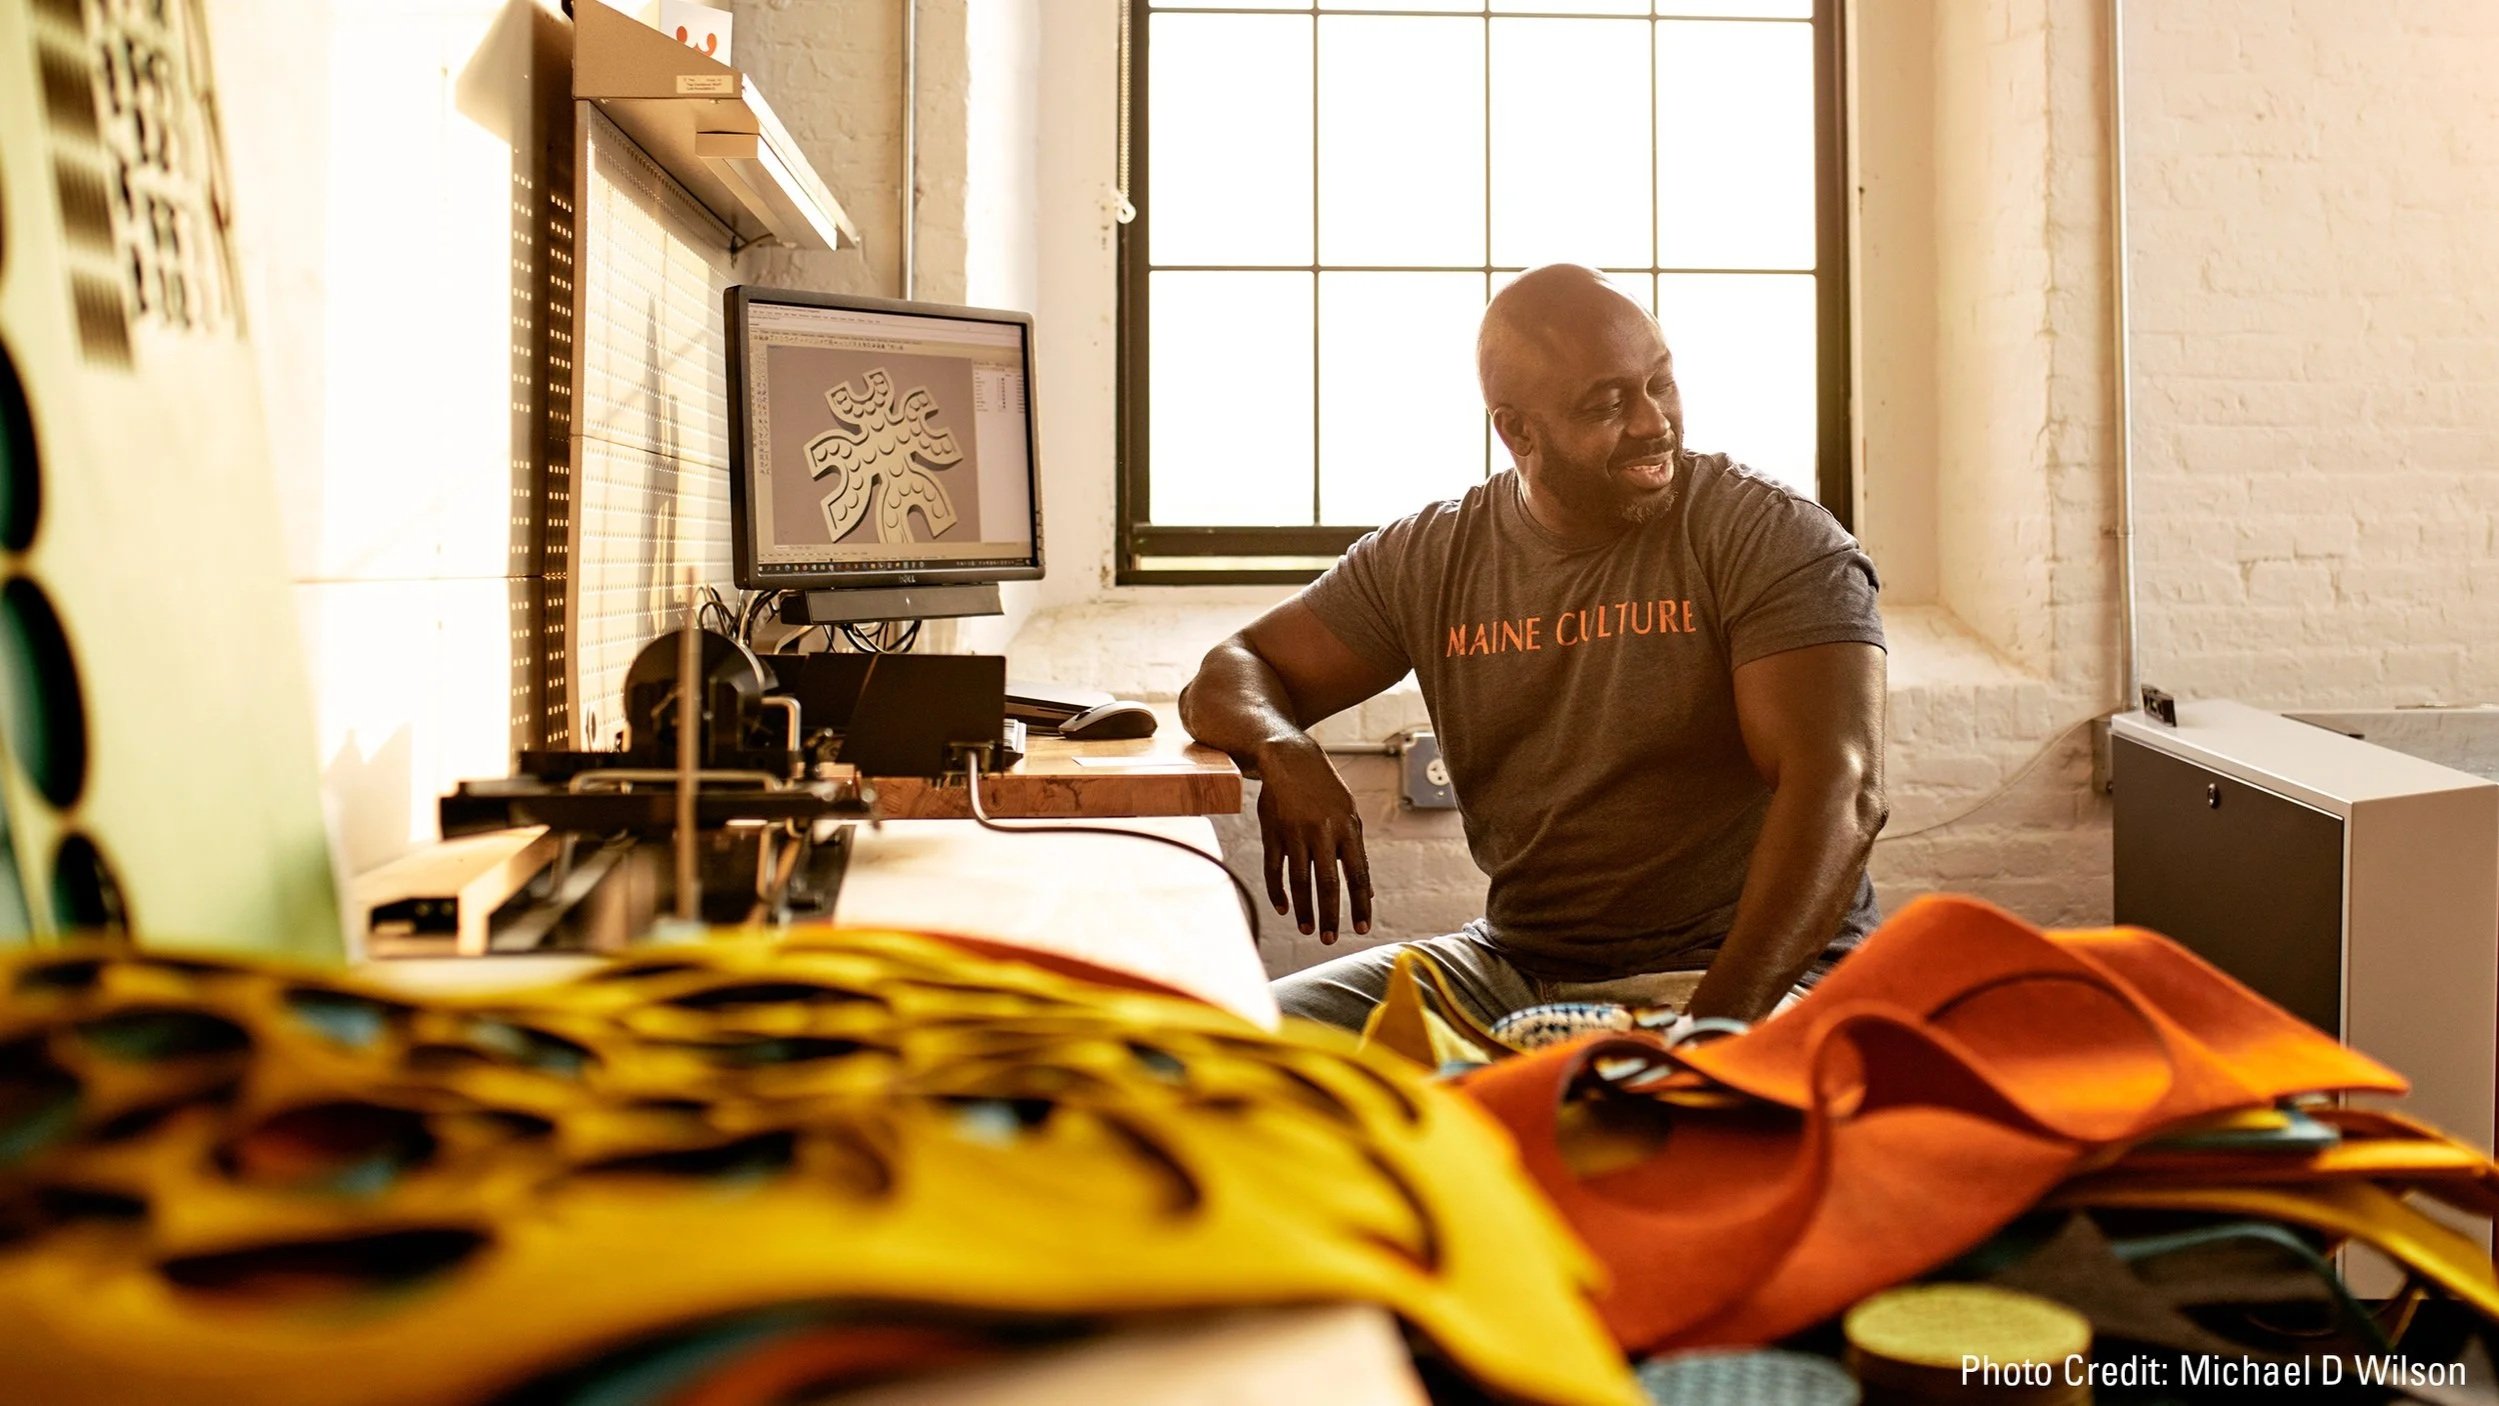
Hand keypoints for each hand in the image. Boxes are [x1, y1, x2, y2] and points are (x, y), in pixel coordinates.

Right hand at [1252, 736, 1371, 943]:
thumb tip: (1369, 891)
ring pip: (1299, 880)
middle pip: (1328, 882)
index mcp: (1347, 828)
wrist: (1290, 758)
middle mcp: (1322, 832)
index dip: (1361, 903)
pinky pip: (1274, 869)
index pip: (1357, 874)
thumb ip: (1356, 851)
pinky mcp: (1272, 832)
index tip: (1362, 927)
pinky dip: (1278, 891)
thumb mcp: (1348, 814)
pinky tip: (1284, 908)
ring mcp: (1295, 833)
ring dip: (1304, 909)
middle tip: (1330, 939)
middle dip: (1330, 914)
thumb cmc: (1325, 791)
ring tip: (1308, 929)